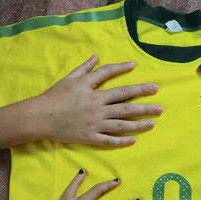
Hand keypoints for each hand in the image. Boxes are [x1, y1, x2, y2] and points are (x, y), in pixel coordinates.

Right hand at [32, 55, 162, 145]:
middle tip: (160, 105)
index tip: (135, 66)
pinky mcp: (90, 137)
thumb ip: (85, 69)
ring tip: (152, 122)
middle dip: (144, 103)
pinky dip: (121, 140)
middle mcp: (97, 107)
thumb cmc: (54, 97)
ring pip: (121, 123)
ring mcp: (95, 123)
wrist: (40, 117)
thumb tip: (97, 57)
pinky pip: (108, 140)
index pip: (109, 76)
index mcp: (91, 91)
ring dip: (138, 123)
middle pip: (125, 103)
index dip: (122, 69)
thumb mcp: (69, 79)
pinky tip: (133, 140)